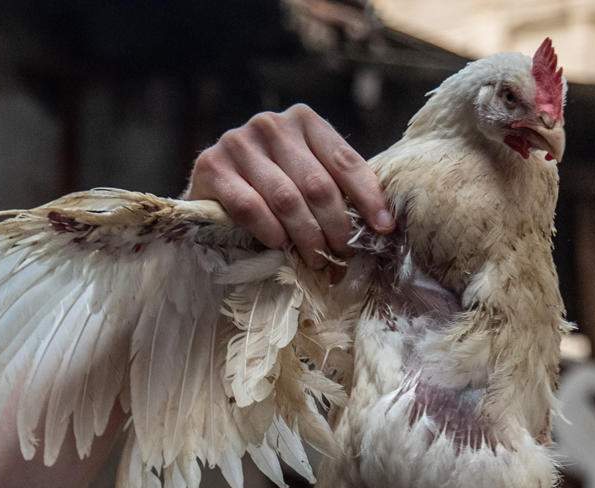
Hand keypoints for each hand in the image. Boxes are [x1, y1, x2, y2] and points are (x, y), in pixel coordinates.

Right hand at [187, 105, 392, 267]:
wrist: (210, 188)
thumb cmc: (268, 186)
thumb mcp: (305, 175)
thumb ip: (335, 185)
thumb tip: (382, 223)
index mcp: (303, 120)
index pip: (344, 160)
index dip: (368, 197)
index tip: (384, 229)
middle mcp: (271, 124)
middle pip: (317, 185)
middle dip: (335, 226)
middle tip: (342, 255)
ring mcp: (238, 142)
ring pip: (286, 199)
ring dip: (306, 236)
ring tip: (317, 259)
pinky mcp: (212, 166)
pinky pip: (249, 207)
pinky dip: (269, 231)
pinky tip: (279, 246)